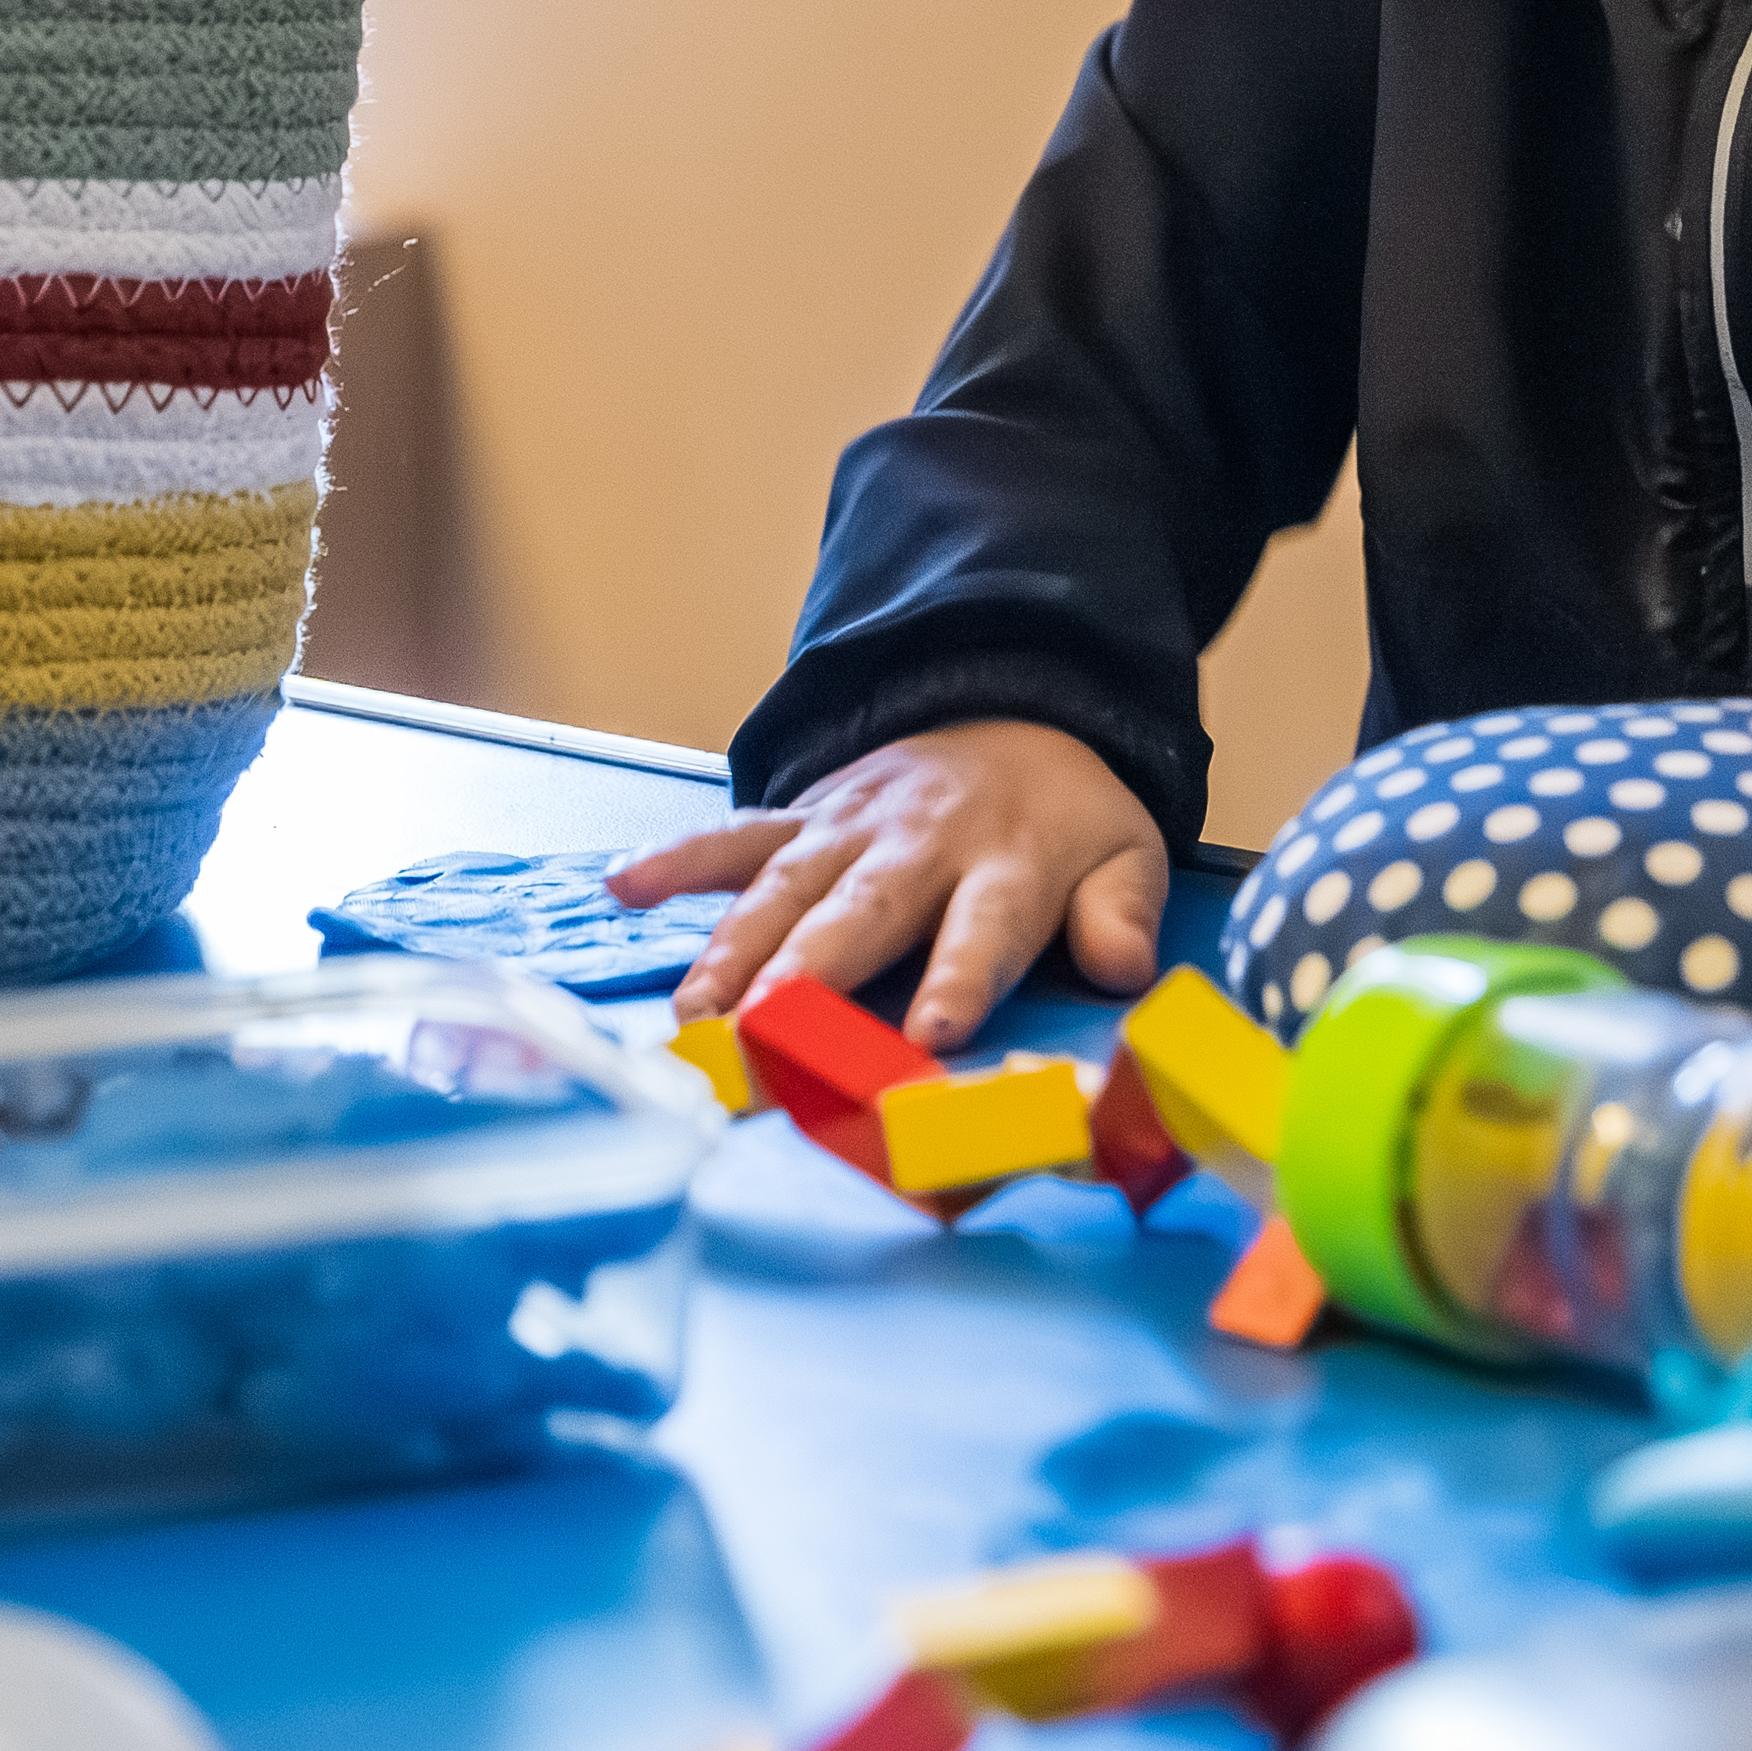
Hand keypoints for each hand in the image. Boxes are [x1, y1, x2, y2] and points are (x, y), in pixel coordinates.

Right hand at [618, 717, 1170, 1049]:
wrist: (1015, 714)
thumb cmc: (1066, 821)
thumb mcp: (1127, 855)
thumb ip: (1123, 913)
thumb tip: (1125, 966)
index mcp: (1008, 866)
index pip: (984, 928)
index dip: (958, 977)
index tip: (930, 1030)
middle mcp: (920, 845)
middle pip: (861, 914)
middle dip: (808, 974)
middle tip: (762, 1036)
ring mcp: (852, 827)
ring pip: (786, 887)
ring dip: (735, 948)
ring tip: (695, 1015)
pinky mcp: (806, 815)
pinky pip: (737, 833)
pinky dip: (678, 857)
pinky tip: (624, 885)